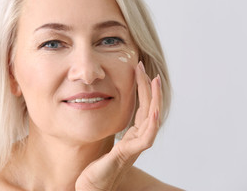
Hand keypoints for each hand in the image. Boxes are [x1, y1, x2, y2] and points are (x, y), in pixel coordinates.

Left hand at [75, 61, 161, 190]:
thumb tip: (102, 110)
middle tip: (144, 67)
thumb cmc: (96, 169)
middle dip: (148, 87)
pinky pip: (145, 138)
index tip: (138, 70)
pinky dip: (152, 124)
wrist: (92, 188)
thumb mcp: (104, 142)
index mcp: (131, 135)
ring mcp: (135, 147)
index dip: (142, 89)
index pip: (141, 107)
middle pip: (148, 108)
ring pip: (151, 119)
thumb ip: (110, 130)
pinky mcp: (128, 155)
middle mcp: (136, 139)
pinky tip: (153, 110)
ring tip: (154, 80)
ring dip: (154, 99)